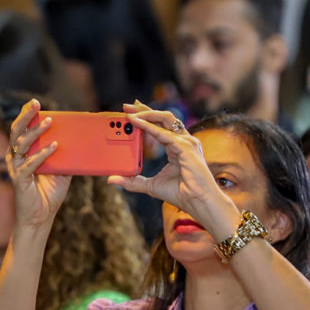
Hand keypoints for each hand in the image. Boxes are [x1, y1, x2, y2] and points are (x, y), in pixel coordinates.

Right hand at [6, 99, 72, 235]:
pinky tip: (54, 147)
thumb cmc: (49, 192)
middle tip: (36, 104)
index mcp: (23, 151)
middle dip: (26, 116)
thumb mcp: (62, 169)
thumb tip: (81, 139)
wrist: (41, 216)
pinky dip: (42, 155)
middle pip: (16, 131)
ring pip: (22, 144)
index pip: (21, 128)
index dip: (25, 114)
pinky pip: (30, 164)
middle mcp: (16, 157)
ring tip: (49, 122)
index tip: (34, 102)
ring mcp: (16, 167)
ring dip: (35, 132)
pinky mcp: (19, 180)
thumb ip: (66, 154)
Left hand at [109, 103, 238, 235]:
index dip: (147, 116)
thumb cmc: (181, 193)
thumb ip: (132, 181)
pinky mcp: (186, 148)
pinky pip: (165, 134)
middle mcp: (184, 141)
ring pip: (166, 119)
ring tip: (130, 113)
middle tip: (126, 106)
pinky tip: (137, 124)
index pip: (161, 125)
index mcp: (177, 146)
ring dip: (147, 114)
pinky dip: (150, 127)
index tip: (130, 112)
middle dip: (145, 110)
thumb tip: (112, 179)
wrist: (198, 202)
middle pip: (163, 117)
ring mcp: (186, 142)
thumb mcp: (150, 186)